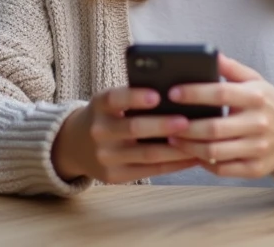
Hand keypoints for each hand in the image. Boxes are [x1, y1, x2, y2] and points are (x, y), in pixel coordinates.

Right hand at [50, 87, 199, 183]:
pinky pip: (149, 171)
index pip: (115, 98)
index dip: (135, 97)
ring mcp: (105, 157)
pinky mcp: (114, 176)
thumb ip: (133, 97)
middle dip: (162, 125)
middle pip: (133, 128)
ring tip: (198, 141)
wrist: (75, 145)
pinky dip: (173, 164)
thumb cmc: (106, 116)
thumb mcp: (109, 102)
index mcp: (98, 105)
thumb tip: (177, 96)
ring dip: (176, 149)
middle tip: (187, 121)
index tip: (157, 95)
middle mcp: (99, 131)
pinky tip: (191, 157)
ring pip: (146, 154)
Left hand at [166, 55, 273, 178]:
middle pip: (214, 128)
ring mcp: (258, 148)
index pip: (221, 93)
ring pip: (215, 152)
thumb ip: (231, 68)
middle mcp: (258, 123)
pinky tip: (193, 154)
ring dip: (189, 147)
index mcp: (256, 97)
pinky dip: (204, 163)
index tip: (172, 93)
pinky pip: (223, 169)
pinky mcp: (257, 169)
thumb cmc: (268, 102)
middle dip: (185, 127)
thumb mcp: (255, 80)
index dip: (194, 93)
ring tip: (173, 139)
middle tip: (165, 122)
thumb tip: (209, 53)